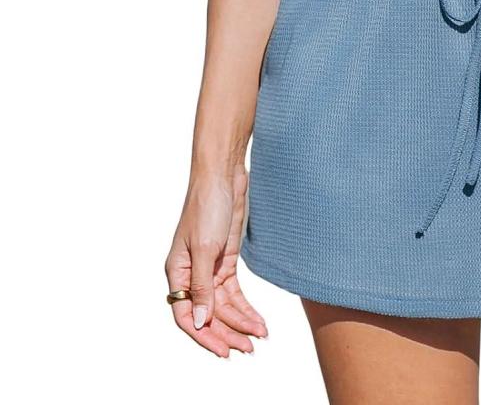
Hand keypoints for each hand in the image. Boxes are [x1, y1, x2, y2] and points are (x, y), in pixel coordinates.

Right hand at [165, 165, 267, 357]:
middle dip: (227, 332)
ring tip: (259, 337)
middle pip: (208, 314)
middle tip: (248, 348)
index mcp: (177, 273)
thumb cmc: (207, 205)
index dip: (204, 336)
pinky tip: (257, 320)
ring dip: (240, 323)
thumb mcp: (205, 247)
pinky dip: (245, 307)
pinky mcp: (225, 261)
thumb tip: (201, 321)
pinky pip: (233, 292)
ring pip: (223, 306)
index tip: (224, 350)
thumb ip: (203, 286)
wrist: (224, 176)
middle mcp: (191, 275)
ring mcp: (209, 269)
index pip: (186, 315)